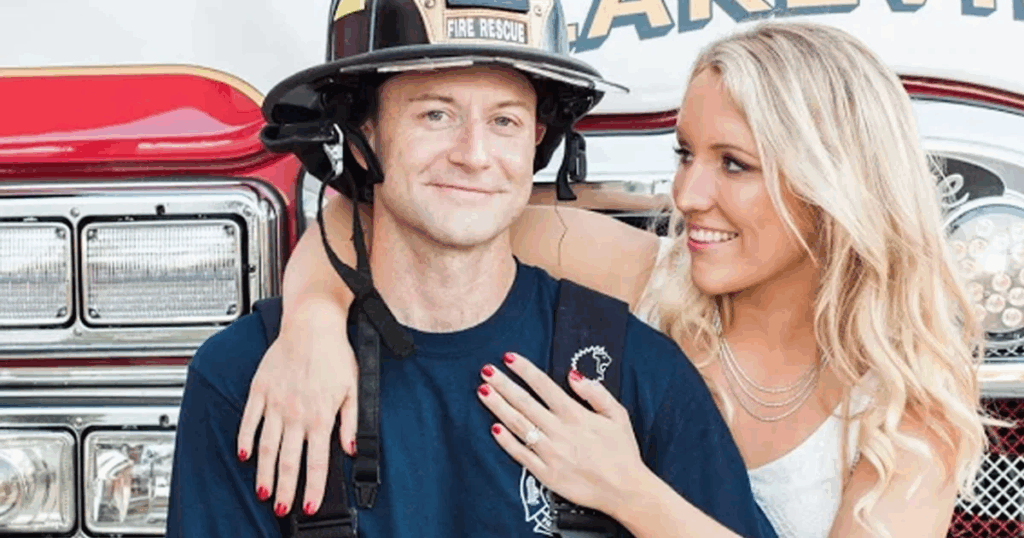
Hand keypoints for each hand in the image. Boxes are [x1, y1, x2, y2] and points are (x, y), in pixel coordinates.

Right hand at [236, 299, 357, 516]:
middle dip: (286, 489)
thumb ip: (353, 421)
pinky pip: (249, 419)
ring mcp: (276, 402)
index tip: (308, 506)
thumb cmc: (335, 353)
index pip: (317, 461)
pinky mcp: (260, 390)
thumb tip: (352, 448)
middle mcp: (297, 413)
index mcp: (322, 415)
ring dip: (264, 472)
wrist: (312, 324)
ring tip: (263, 492)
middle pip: (289, 460)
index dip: (313, 487)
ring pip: (267, 446)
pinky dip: (245, 439)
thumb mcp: (355, 387)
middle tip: (281, 509)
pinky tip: (244, 455)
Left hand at [477, 352, 646, 517]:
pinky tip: (493, 428)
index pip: (544, 386)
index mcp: (576, 415)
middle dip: (503, 385)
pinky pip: (521, 455)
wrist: (625, 491)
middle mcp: (559, 431)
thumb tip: (573, 375)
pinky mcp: (546, 474)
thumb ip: (596, 393)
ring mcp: (550, 453)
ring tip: (483, 391)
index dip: (525, 370)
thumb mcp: (618, 415)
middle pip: (525, 403)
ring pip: (519, 425)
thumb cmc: (622, 451)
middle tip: (485, 370)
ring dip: (499, 407)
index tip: (508, 357)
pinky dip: (506, 441)